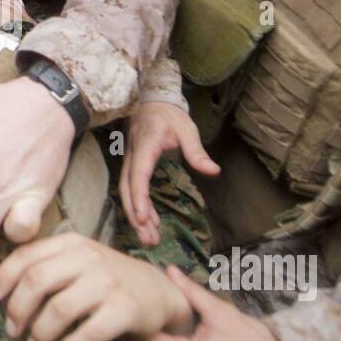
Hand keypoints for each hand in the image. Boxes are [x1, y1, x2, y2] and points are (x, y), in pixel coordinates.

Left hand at [0, 234, 195, 340]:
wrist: (158, 293)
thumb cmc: (106, 281)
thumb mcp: (78, 263)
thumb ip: (46, 267)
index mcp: (73, 243)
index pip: (27, 256)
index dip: (3, 277)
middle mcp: (90, 257)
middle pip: (37, 281)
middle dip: (17, 310)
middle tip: (13, 330)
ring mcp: (109, 282)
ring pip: (59, 310)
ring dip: (40, 334)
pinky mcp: (126, 309)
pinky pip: (88, 334)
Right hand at [120, 101, 218, 246]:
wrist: (151, 101)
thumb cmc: (169, 115)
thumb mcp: (187, 129)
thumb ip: (197, 152)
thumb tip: (214, 171)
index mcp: (145, 146)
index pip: (138, 175)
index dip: (139, 198)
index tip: (142, 217)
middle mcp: (133, 157)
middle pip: (127, 190)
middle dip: (136, 216)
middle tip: (148, 239)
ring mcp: (129, 162)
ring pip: (126, 193)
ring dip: (136, 216)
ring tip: (149, 239)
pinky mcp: (132, 167)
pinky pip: (131, 190)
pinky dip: (138, 207)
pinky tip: (149, 222)